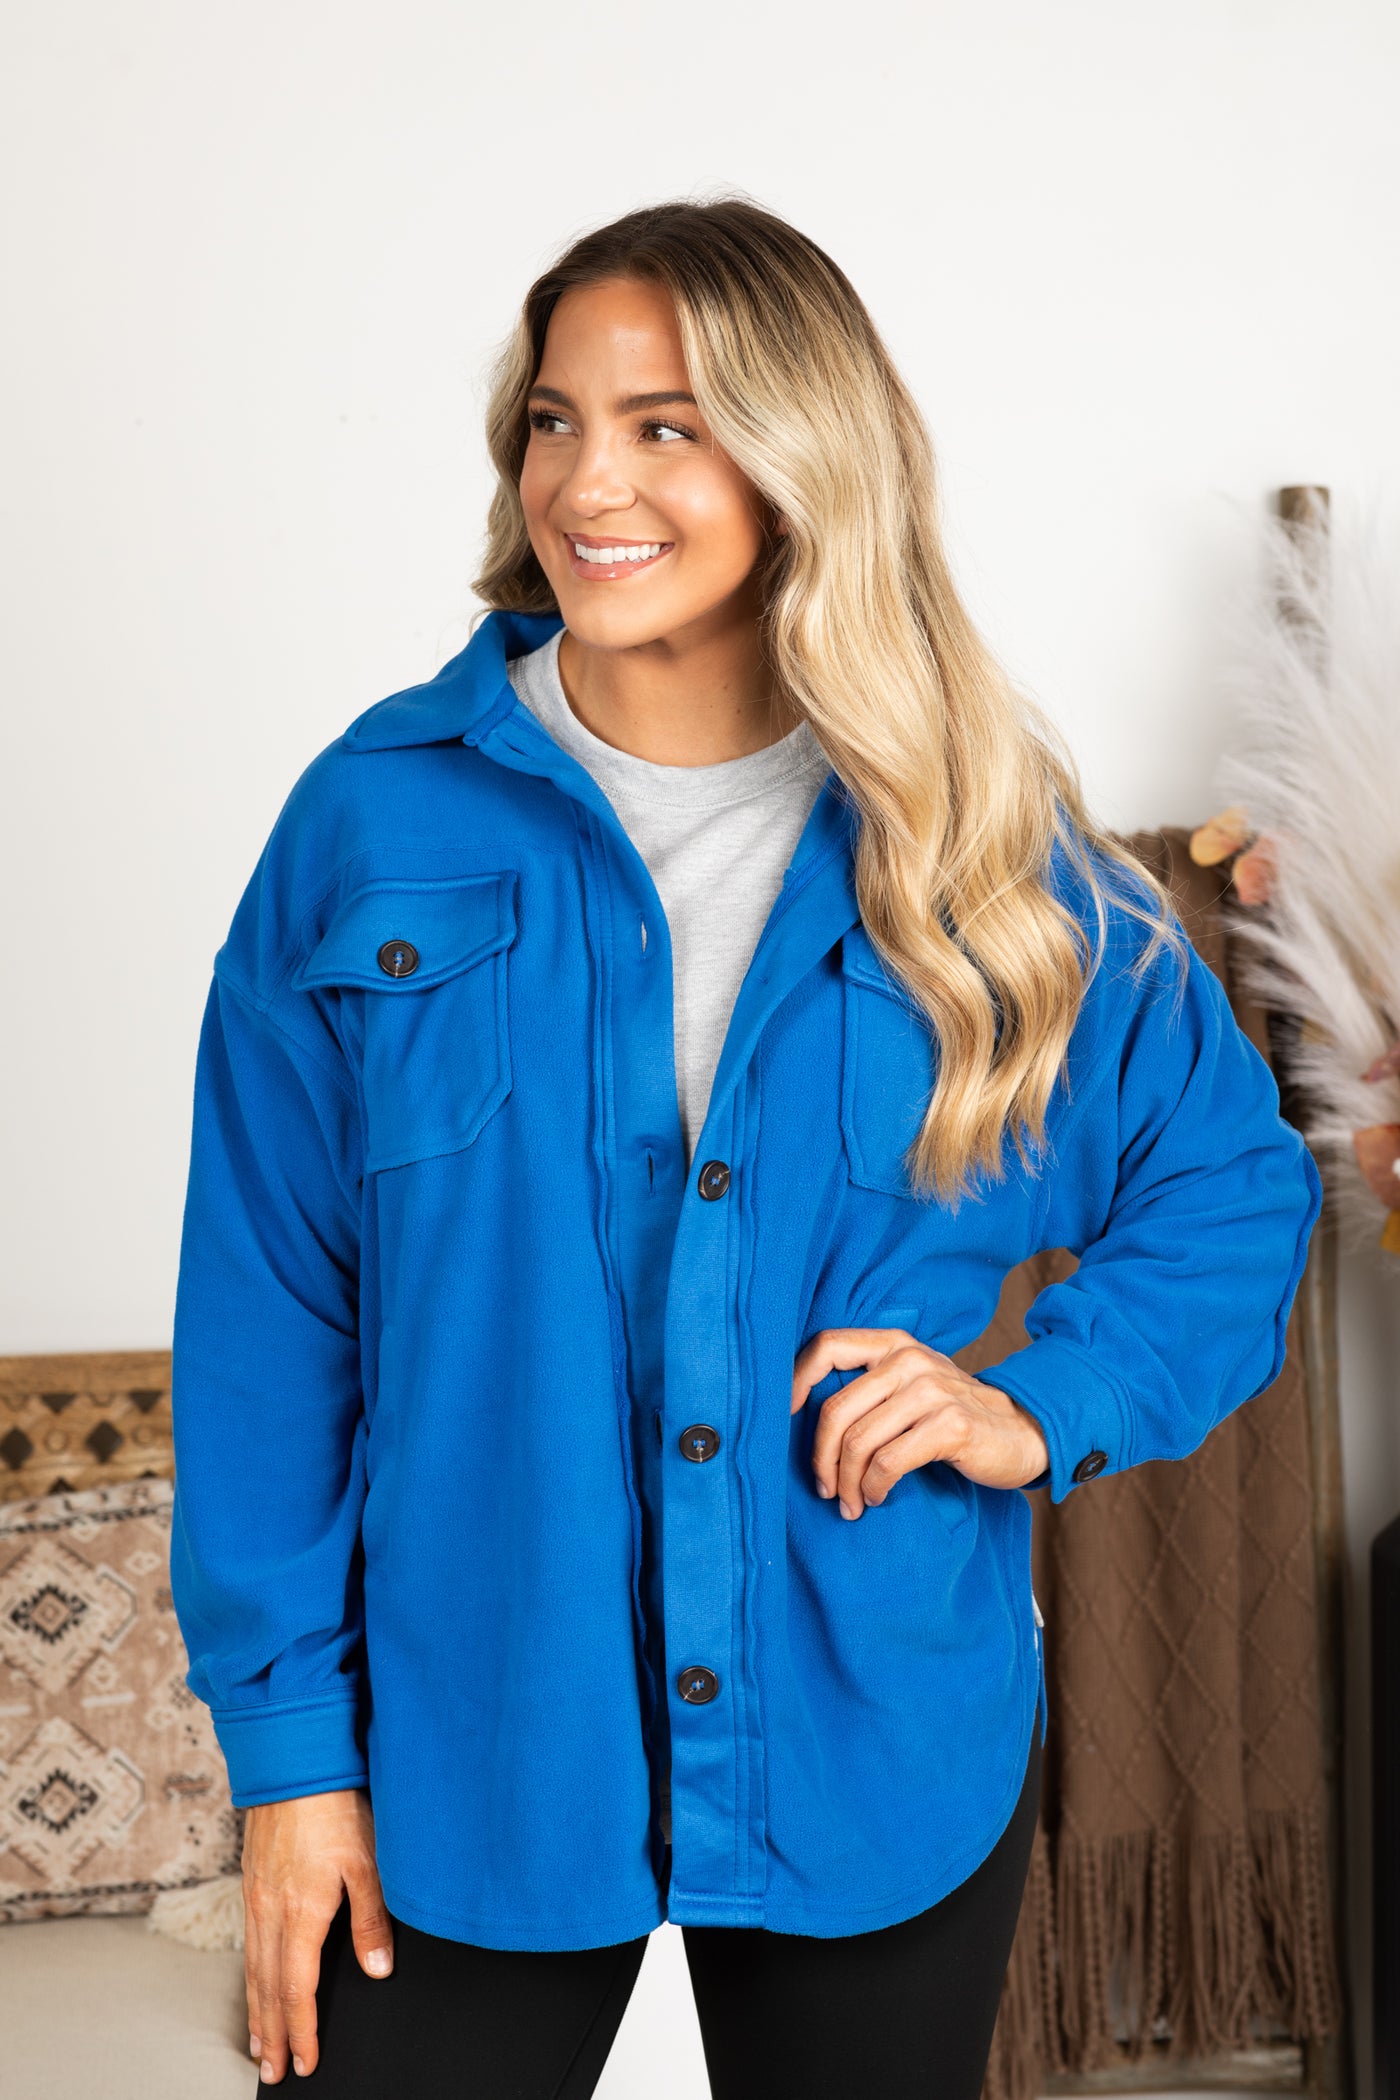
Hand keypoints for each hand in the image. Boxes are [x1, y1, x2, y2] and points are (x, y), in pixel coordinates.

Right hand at [242, 1786, 392, 2082]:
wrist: (293, 1761)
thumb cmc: (334, 1805)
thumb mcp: (367, 1861)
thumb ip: (372, 1918)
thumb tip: (377, 1968)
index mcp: (300, 1913)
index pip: (297, 1988)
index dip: (302, 2029)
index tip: (305, 2061)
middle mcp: (270, 1911)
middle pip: (268, 1987)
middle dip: (273, 2033)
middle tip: (272, 2072)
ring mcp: (256, 1897)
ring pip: (253, 1968)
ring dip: (257, 2010)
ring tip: (259, 2044)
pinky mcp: (251, 1881)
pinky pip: (247, 1943)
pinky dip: (250, 1975)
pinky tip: (255, 1982)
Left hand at [791, 1326, 1049, 1518]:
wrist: (1023, 1432)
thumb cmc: (953, 1415)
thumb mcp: (912, 1386)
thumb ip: (868, 1387)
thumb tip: (801, 1417)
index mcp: (893, 1344)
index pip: (826, 1347)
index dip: (795, 1382)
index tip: (784, 1423)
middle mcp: (910, 1359)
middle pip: (835, 1409)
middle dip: (820, 1459)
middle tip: (825, 1490)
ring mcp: (932, 1390)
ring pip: (858, 1441)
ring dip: (847, 1483)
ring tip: (852, 1503)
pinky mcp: (951, 1425)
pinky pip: (889, 1462)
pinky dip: (875, 1487)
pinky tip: (879, 1497)